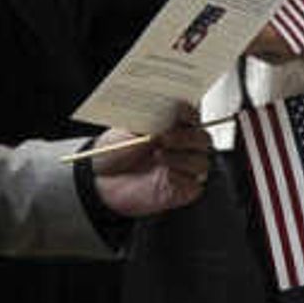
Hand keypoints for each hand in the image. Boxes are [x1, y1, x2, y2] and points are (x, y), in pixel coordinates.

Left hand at [89, 118, 215, 217]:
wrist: (101, 180)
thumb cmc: (115, 152)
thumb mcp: (128, 129)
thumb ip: (150, 121)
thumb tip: (166, 112)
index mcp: (172, 125)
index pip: (192, 115)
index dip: (188, 113)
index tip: (178, 112)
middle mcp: (181, 146)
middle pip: (202, 139)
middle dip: (186, 137)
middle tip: (164, 138)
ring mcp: (183, 168)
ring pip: (201, 162)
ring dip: (182, 158)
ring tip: (159, 156)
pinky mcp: (182, 190)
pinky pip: (195, 185)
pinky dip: (182, 178)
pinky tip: (165, 175)